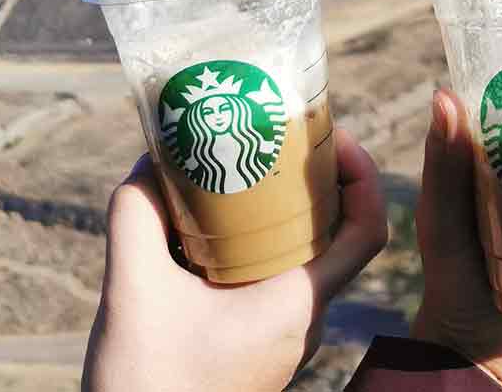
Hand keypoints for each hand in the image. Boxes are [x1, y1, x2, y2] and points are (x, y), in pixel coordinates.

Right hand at [82, 129, 387, 391]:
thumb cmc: (147, 386)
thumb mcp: (132, 292)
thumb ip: (136, 217)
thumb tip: (148, 161)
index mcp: (298, 303)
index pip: (368, 231)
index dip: (363, 173)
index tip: (332, 135)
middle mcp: (304, 317)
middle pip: (336, 231)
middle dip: (314, 176)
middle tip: (280, 135)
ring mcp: (284, 333)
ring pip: (303, 253)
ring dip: (282, 207)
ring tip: (244, 165)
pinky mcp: (258, 341)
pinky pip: (273, 275)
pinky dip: (255, 239)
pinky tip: (211, 221)